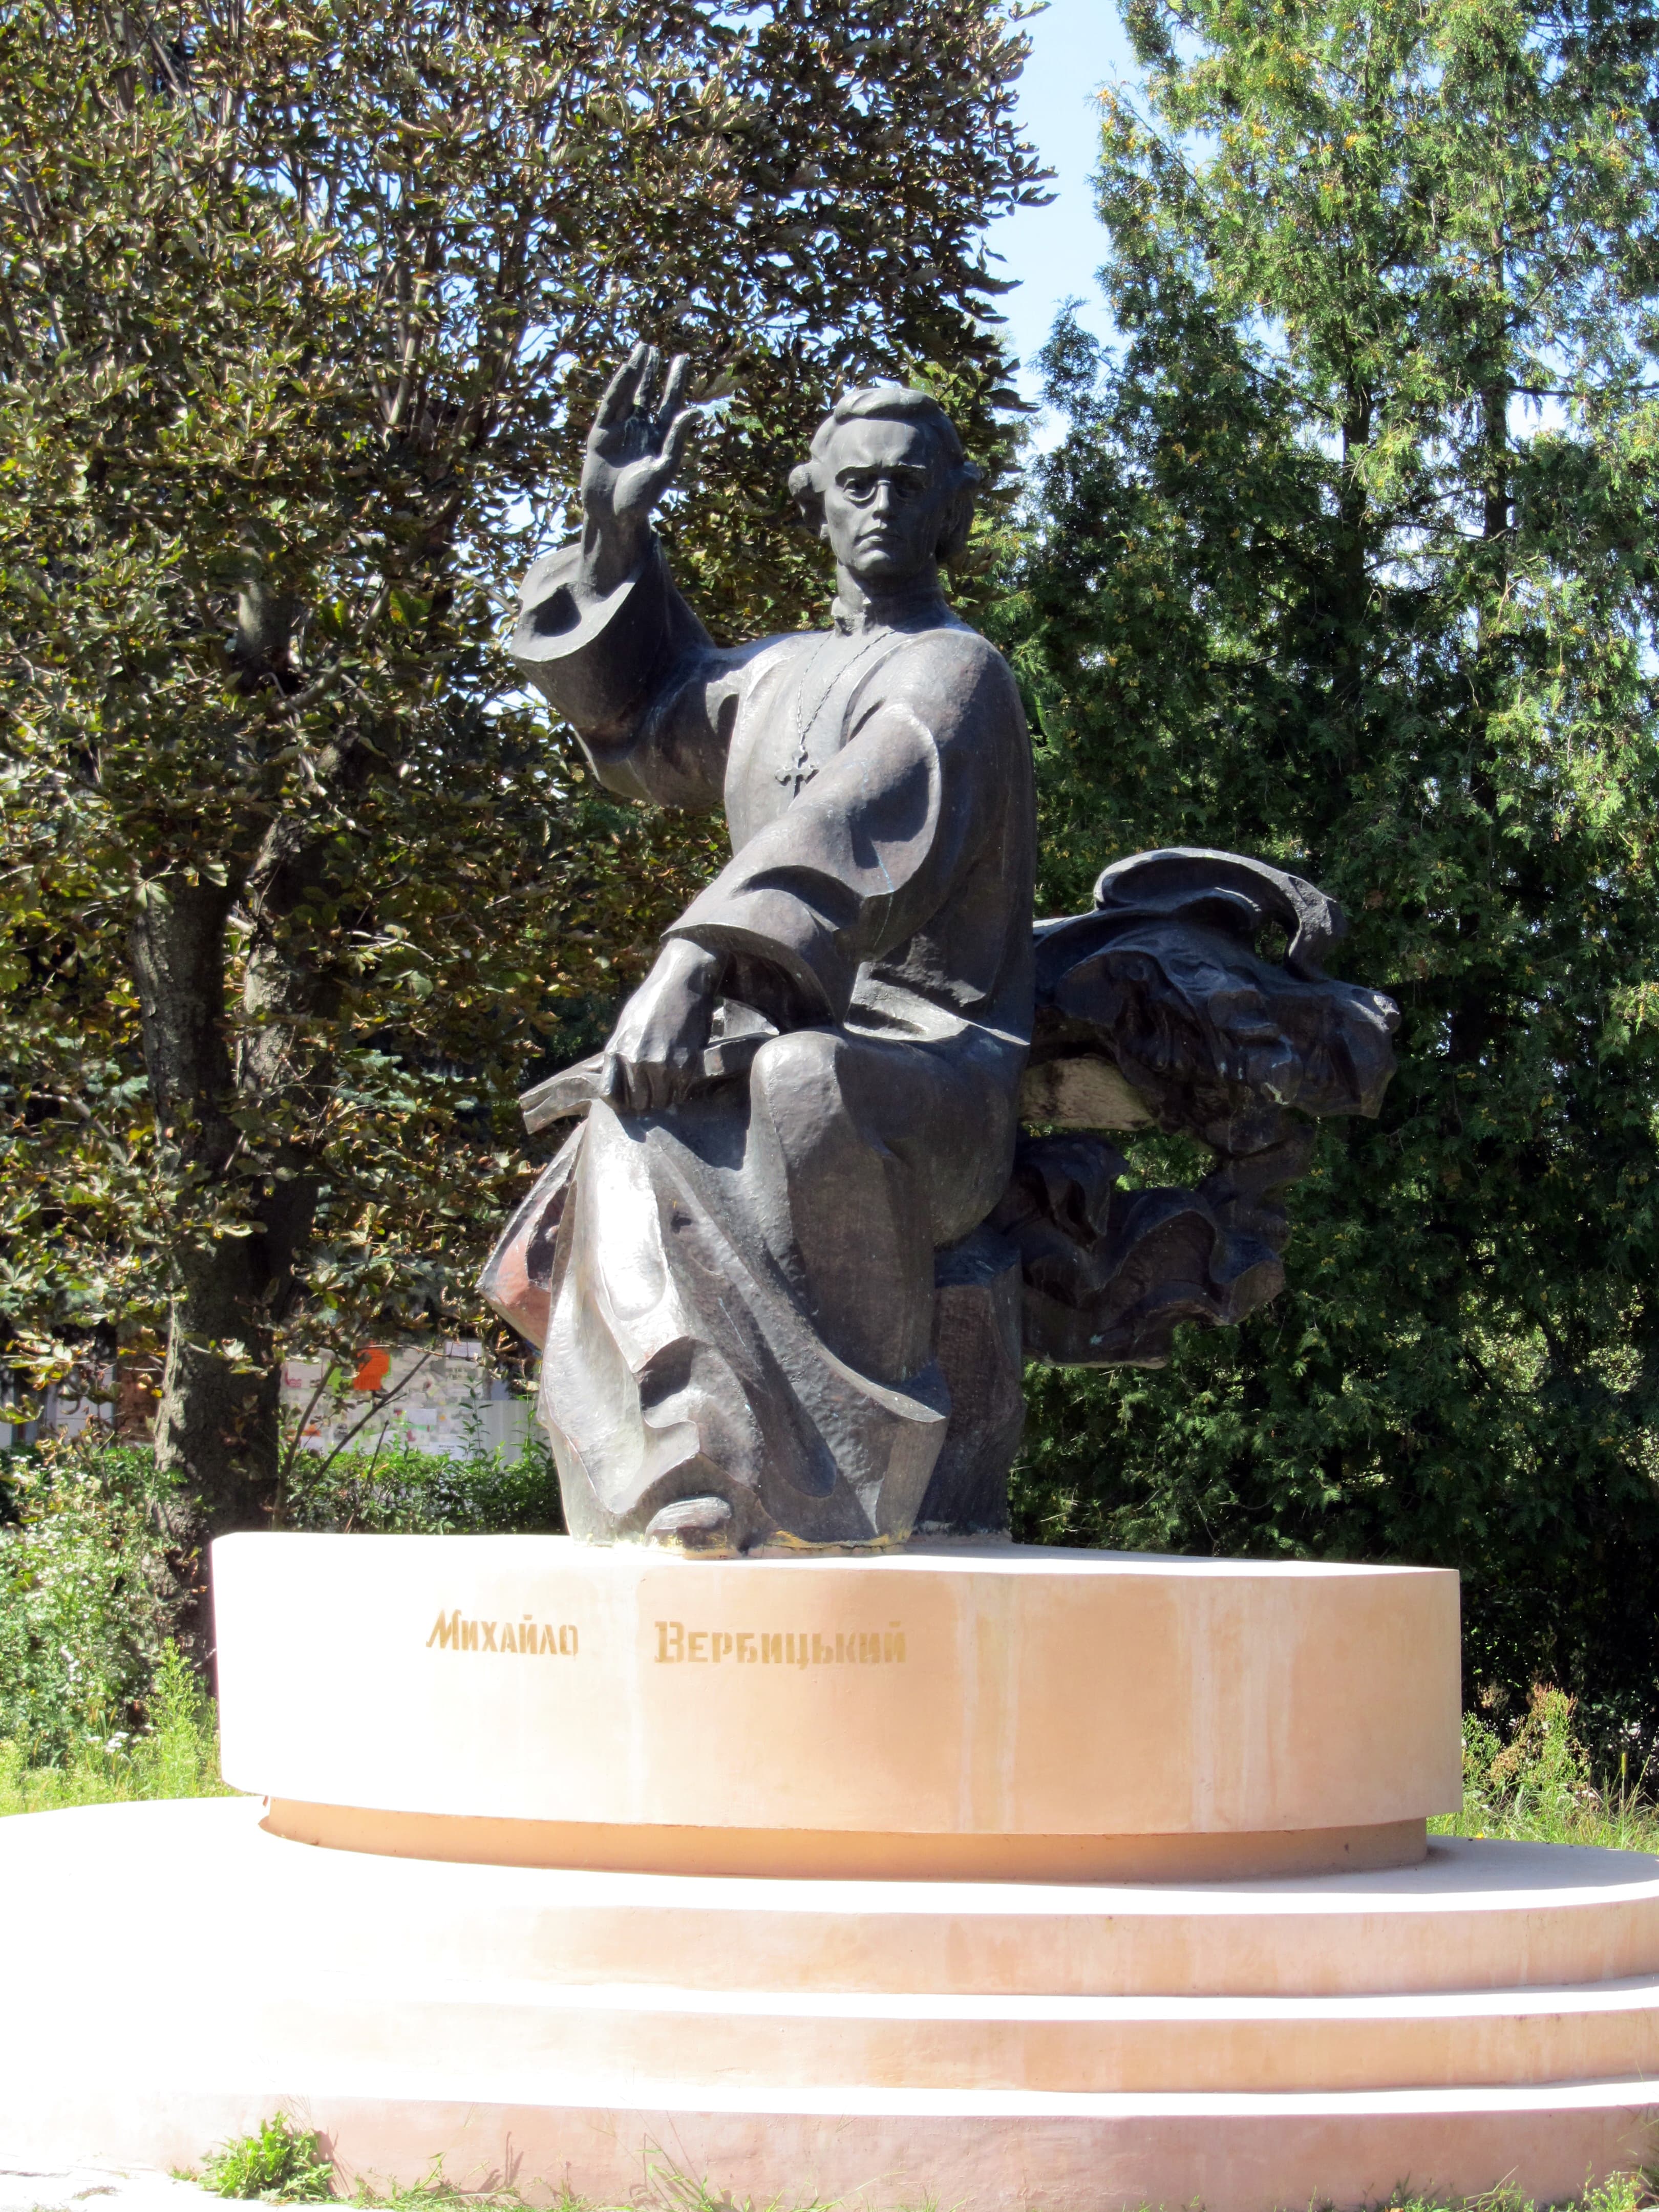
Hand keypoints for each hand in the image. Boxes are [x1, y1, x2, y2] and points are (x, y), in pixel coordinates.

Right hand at [580, 344, 699, 597]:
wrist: (610, 517)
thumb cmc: (640, 501)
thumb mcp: (662, 470)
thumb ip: (676, 441)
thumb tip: (694, 411)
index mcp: (660, 440)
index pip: (671, 404)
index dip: (676, 382)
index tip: (683, 359)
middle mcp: (641, 432)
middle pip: (649, 395)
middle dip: (654, 372)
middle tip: (657, 348)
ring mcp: (620, 432)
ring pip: (629, 395)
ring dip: (635, 373)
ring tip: (642, 349)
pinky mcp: (601, 435)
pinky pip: (611, 405)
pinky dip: (618, 387)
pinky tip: (625, 369)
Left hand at [600, 939, 720, 1114]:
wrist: (680, 983)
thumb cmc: (651, 1002)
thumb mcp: (624, 1024)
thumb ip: (612, 1053)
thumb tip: (591, 1072)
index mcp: (617, 1050)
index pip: (609, 1094)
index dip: (618, 1104)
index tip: (628, 1103)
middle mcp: (636, 1060)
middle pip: (638, 1103)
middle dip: (645, 1103)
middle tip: (654, 1094)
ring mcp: (660, 1063)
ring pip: (661, 1101)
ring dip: (665, 1097)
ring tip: (669, 1084)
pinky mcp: (685, 1064)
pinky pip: (680, 1092)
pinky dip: (682, 1089)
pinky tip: (682, 1075)